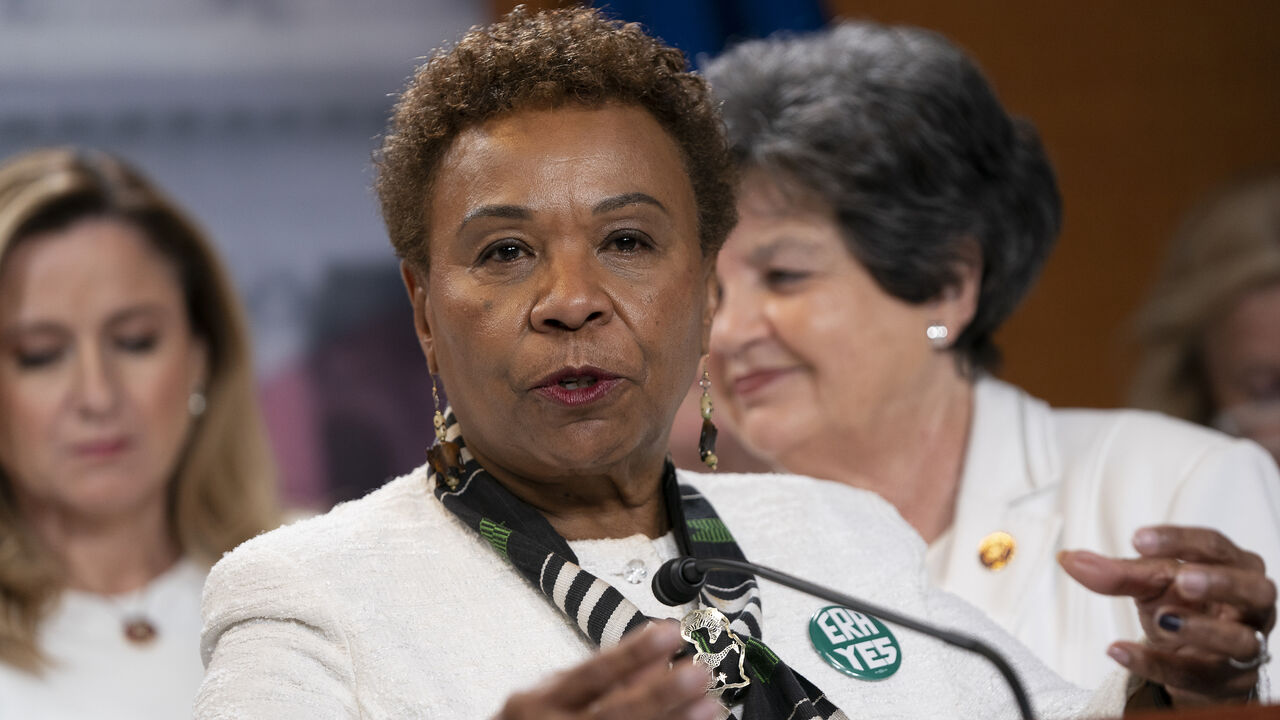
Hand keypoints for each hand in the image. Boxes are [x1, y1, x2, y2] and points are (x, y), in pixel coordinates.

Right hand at [494, 621, 720, 719]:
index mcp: (539, 704)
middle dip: (663, 693)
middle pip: (617, 712)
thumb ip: (601, 678)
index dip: (634, 652)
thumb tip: (653, 656)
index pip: (594, 672)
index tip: (670, 632)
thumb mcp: (554, 696)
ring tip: (710, 705)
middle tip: (699, 673)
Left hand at [1060, 526, 1275, 705]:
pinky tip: (1120, 651)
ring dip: (1201, 629)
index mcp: (1235, 566)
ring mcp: (1245, 645)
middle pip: (1252, 589)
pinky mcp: (1228, 681)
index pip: (1215, 546)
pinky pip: (1196, 674)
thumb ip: (1115, 572)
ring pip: (1239, 640)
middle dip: (1219, 582)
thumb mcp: (1149, 584)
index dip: (1180, 541)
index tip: (1138, 539)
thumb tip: (1068, 558)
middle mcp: (1251, 604)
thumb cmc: (1182, 606)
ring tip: (1163, 620)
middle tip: (1183, 578)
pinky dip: (1157, 664)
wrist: (1191, 658)